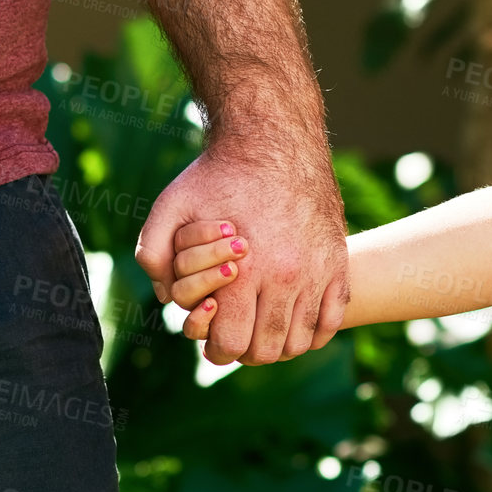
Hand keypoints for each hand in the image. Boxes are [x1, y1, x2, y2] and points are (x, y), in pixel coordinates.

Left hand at [134, 136, 348, 364]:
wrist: (273, 139)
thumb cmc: (217, 175)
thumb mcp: (170, 207)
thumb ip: (153, 253)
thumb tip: (165, 300)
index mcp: (241, 273)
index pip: (231, 346)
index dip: (218, 351)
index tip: (215, 341)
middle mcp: (283, 277)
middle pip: (268, 351)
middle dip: (249, 351)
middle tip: (240, 335)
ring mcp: (316, 272)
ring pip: (301, 341)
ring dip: (281, 343)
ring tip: (266, 327)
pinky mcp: (338, 262)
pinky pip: (333, 319)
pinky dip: (315, 330)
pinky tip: (296, 317)